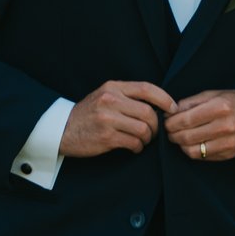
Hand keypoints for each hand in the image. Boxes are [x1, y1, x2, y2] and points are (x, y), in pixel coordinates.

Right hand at [60, 81, 174, 157]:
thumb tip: (157, 106)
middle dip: (156, 125)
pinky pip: (134, 143)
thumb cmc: (88, 114)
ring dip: (147, 138)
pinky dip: (138, 147)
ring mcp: (108, 119)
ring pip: (143, 129)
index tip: (172, 108)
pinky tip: (133, 148)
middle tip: (154, 132)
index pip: (146, 88)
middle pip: (148, 112)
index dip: (164, 98)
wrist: (62, 130)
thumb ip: (126, 96)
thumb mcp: (104, 96)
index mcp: (112, 87)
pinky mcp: (106, 137)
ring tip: (142, 141)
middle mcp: (110, 100)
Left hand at [165, 88, 234, 160]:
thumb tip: (171, 110)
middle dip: (172, 133)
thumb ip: (192, 102)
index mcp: (220, 107)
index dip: (171, 122)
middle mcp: (225, 126)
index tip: (166, 120)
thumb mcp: (216, 94)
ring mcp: (227, 143)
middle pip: (186, 136)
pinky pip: (201, 156)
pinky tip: (190, 142)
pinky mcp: (228, 154)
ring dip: (179, 144)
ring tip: (178, 136)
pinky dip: (191, 150)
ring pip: (191, 149)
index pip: (186, 119)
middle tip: (168, 130)